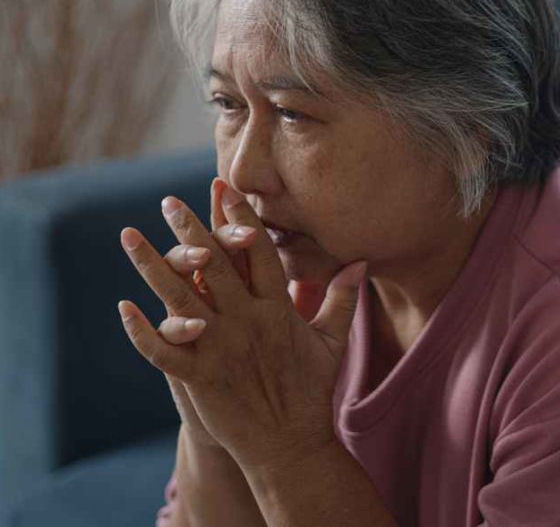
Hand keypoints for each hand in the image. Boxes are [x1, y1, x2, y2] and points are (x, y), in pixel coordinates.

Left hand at [117, 180, 365, 470]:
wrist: (291, 446)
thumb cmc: (312, 392)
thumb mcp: (333, 342)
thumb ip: (341, 299)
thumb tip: (360, 262)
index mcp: (278, 310)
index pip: (256, 254)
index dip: (240, 219)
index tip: (225, 189)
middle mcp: (248, 323)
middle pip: (215, 266)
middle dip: (191, 230)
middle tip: (168, 202)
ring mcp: (221, 349)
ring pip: (180, 299)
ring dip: (152, 266)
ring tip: (128, 237)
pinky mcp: (200, 377)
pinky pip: (164, 351)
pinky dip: (142, 330)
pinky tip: (123, 307)